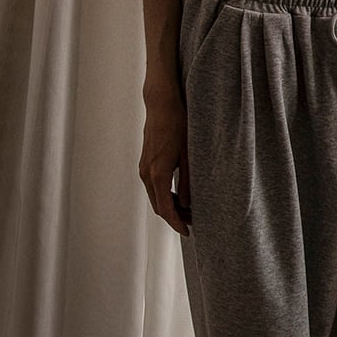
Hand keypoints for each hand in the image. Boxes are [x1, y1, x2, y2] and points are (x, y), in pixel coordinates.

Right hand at [139, 86, 192, 234]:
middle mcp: (146, 173)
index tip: (188, 232)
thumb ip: (188, 180)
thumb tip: (188, 204)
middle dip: (174, 217)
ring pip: (155, 196)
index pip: (165, 208)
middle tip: (193, 222)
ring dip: (170, 206)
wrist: (161, 104)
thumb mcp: (189, 153)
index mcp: (157, 173)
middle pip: (159, 205)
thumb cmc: (178, 124)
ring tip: (190, 210)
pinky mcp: (145, 162)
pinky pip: (154, 186)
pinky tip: (180, 194)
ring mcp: (143, 168)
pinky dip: (165, 195)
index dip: (176, 222)